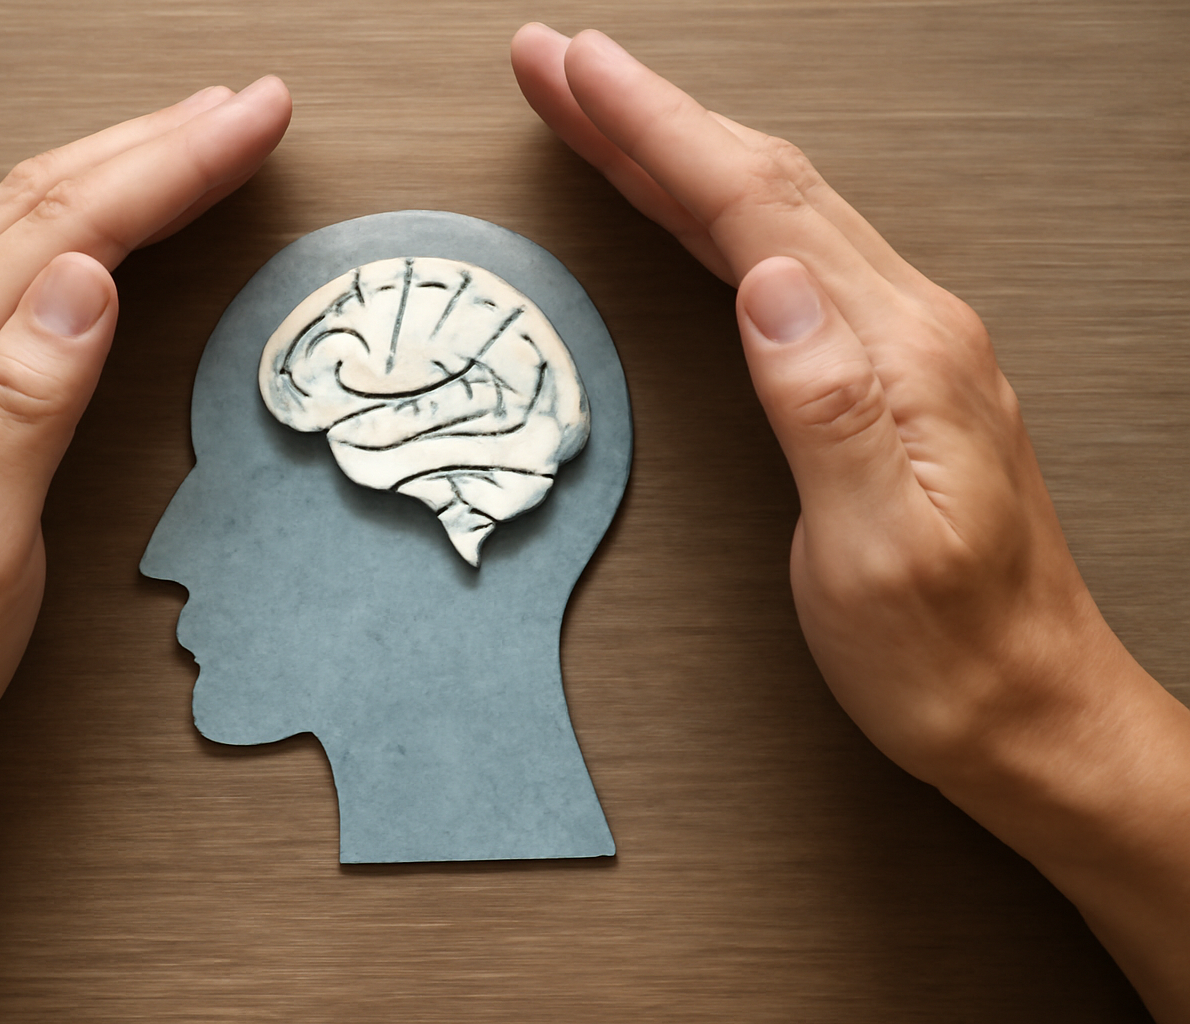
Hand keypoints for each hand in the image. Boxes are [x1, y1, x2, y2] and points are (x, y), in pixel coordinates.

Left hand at [0, 77, 291, 1022]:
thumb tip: (87, 280)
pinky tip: (109, 224)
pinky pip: (4, 267)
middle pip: (44, 198)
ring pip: (22, 223)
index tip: (254, 122)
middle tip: (250, 107)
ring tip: (197, 136)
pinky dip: (78, 222)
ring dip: (119, 167)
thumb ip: (31, 400)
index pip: (71, 228)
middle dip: (157, 140)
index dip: (174, 165)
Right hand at [511, 23, 1189, 1019]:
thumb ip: (826, 404)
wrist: (1032, 713)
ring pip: (774, 212)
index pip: (756, 208)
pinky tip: (690, 212)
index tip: (576, 73)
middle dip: (650, 113)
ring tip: (601, 111)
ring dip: (679, 150)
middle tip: (559, 66)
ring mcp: (901, 347)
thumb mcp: (877, 548)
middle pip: (760, 184)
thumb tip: (767, 285)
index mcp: (896, 353)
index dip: (656, 131)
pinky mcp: (885, 378)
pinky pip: (787, 259)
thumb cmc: (951, 654)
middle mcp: (907, 328)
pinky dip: (718, 214)